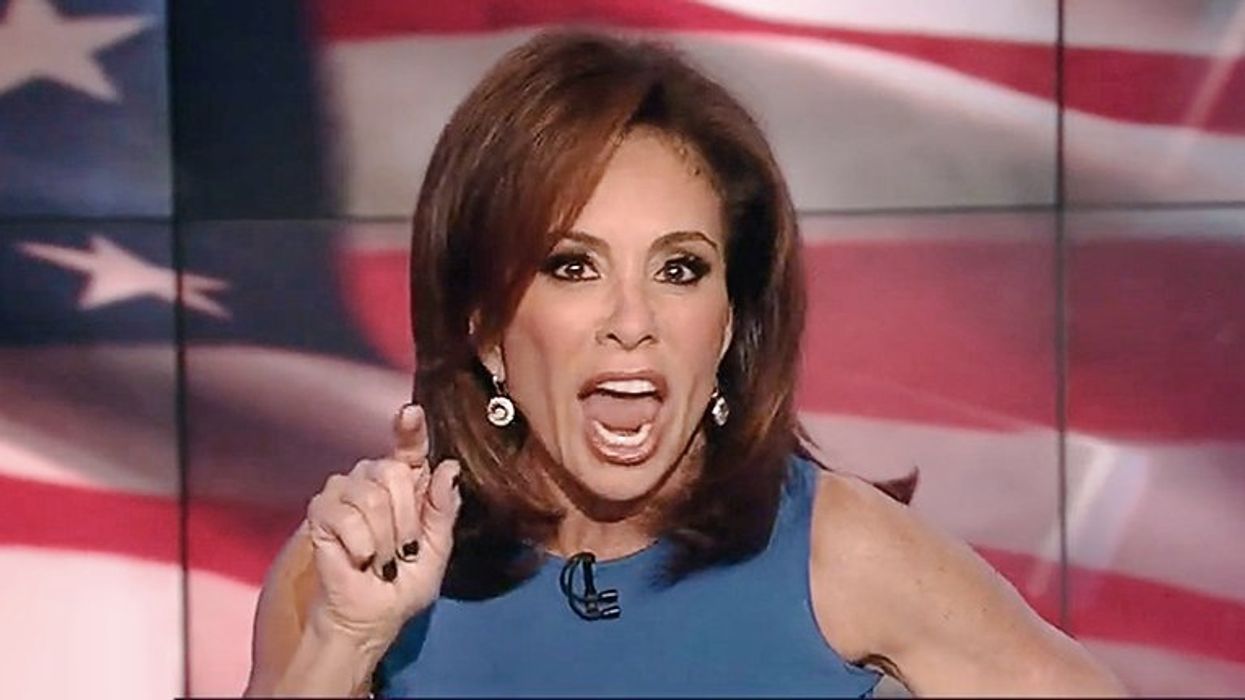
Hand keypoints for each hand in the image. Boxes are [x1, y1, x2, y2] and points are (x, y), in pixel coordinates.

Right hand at [302, 404, 461, 646]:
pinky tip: (358, 559)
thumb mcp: (437, 547)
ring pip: (371, 497)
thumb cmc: (405, 583)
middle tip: (402, 551)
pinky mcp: (320, 512)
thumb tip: (449, 467)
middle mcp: (373, 479)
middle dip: (405, 520)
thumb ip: (443, 508)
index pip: (409, 446)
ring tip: (380, 560)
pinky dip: (360, 546)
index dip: (410, 428)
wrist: (373, 616)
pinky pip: (345, 516)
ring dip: (383, 540)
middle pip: (393, 472)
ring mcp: (344, 492)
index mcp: (406, 483)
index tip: (411, 413)